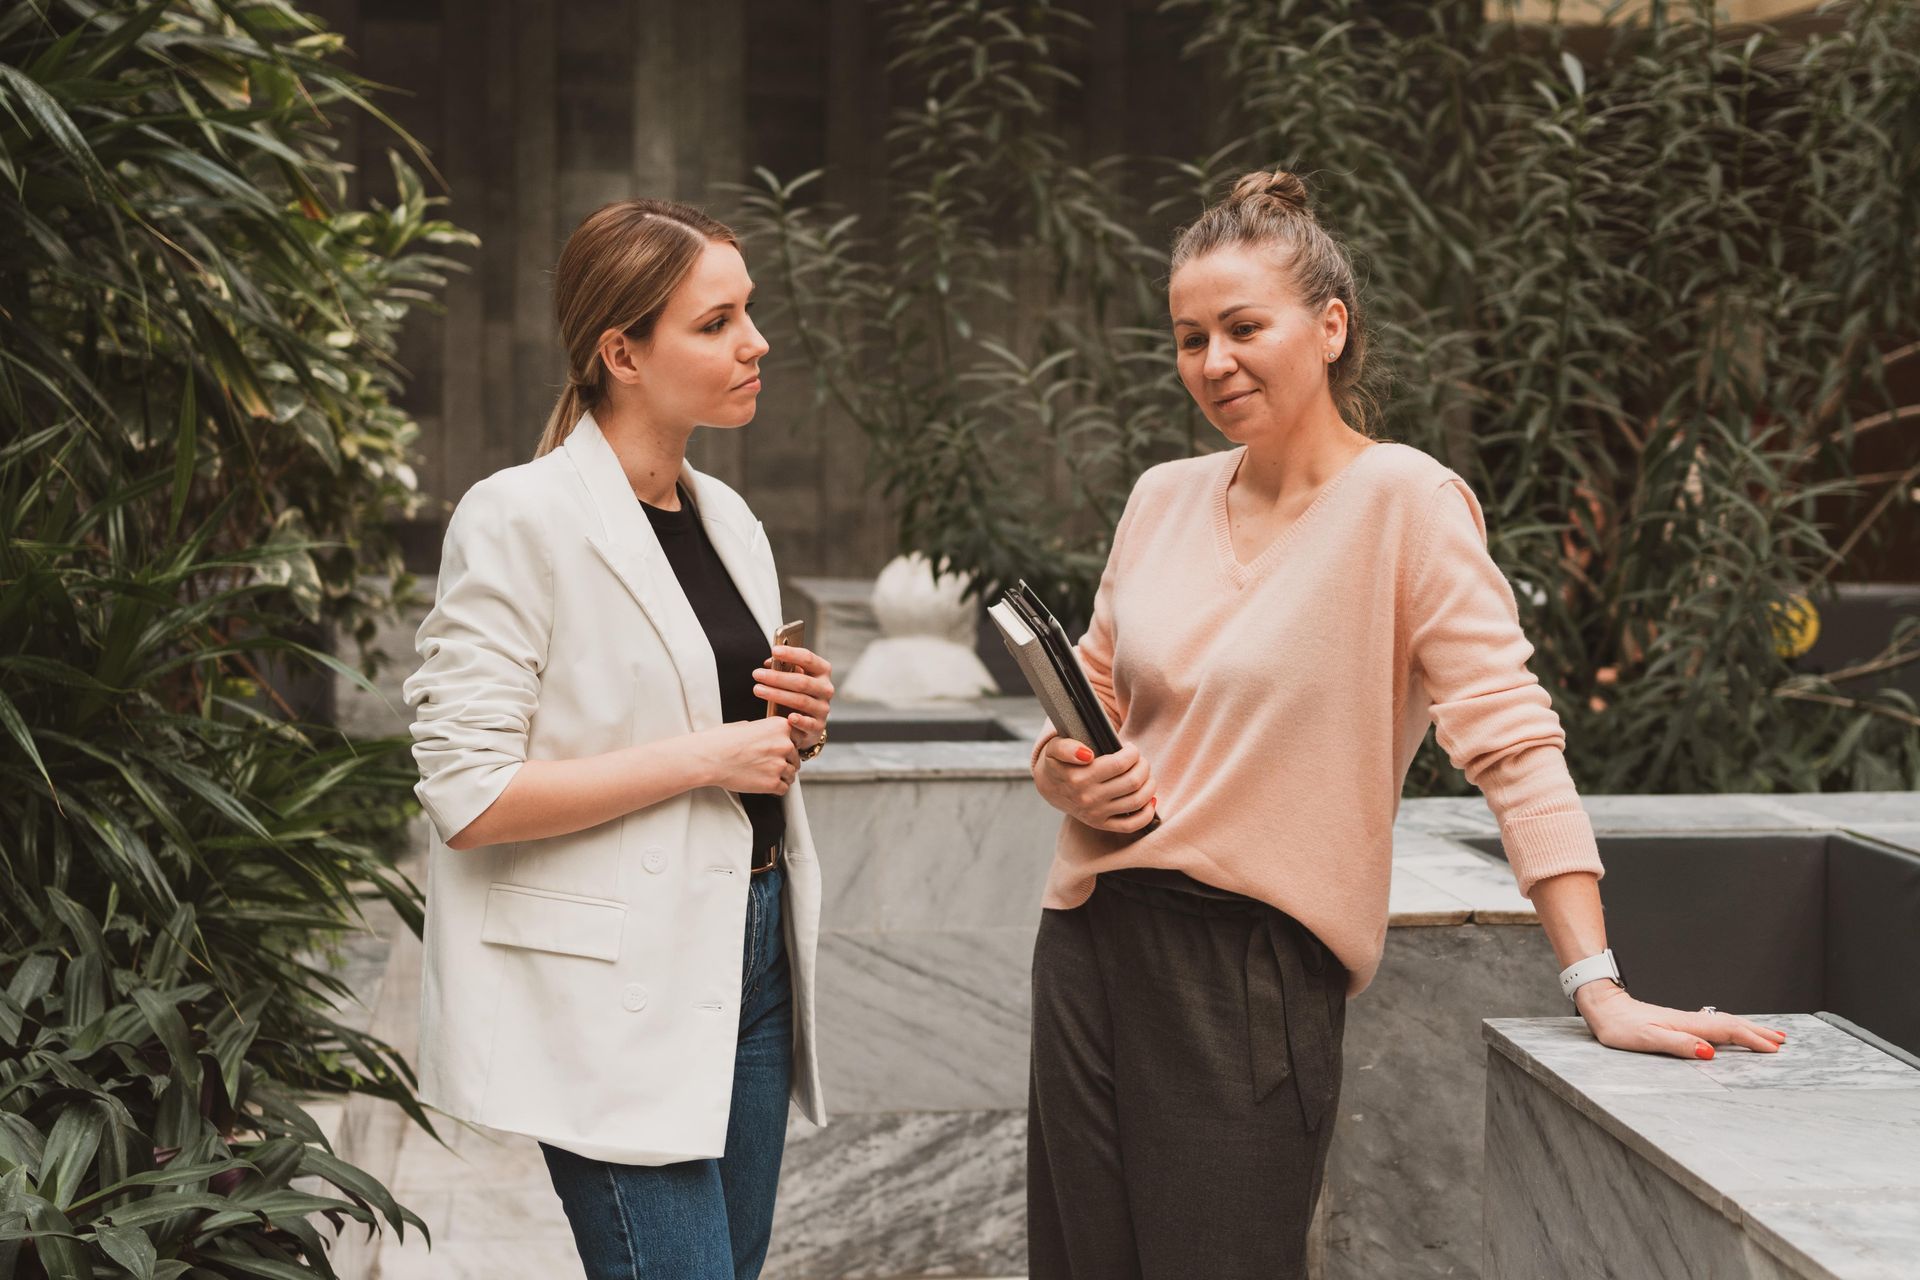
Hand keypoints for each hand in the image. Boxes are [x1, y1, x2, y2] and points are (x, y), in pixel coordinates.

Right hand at [692, 718, 800, 794]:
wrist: (709, 758)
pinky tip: (762, 783)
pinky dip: (775, 788)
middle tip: (767, 764)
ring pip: (791, 774)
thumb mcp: (747, 725)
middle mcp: (784, 744)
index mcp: (780, 726)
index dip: (788, 744)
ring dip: (781, 776)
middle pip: (795, 757)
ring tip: (764, 774)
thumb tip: (771, 736)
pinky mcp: (773, 783)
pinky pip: (784, 788)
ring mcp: (780, 765)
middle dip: (784, 761)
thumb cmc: (723, 740)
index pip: (798, 738)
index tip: (779, 749)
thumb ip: (766, 731)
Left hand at [755, 646, 833, 752]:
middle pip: (802, 682)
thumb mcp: (793, 678)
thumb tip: (769, 662)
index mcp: (821, 672)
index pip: (808, 659)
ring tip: (757, 690)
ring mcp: (823, 709)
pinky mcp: (818, 727)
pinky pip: (808, 724)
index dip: (791, 654)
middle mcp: (826, 689)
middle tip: (757, 674)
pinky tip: (788, 718)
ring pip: (801, 701)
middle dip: (777, 678)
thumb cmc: (797, 693)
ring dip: (777, 695)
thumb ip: (784, 668)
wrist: (806, 722)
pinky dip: (799, 720)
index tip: (774, 651)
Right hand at [1033, 736, 1156, 833]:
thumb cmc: (1058, 763)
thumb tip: (1087, 755)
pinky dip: (1147, 814)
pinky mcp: (1101, 824)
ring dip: (1149, 785)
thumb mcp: (1055, 748)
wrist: (1050, 787)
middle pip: (1132, 782)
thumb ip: (1067, 747)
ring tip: (1145, 775)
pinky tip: (1150, 800)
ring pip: (1136, 802)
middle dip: (1143, 766)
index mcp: (1079, 777)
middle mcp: (1088, 798)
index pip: (1119, 764)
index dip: (1132, 753)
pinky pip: (1131, 825)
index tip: (1129, 748)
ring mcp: (1096, 814)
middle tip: (1139, 760)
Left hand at [1574, 983, 1788, 1059]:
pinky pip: (1712, 1025)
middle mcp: (1689, 1020)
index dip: (1752, 1040)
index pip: (1727, 1031)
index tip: (1774, 1049)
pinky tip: (1730, 1032)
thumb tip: (1709, 1053)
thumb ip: (1678, 1044)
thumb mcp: (1647, 1039)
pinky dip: (1730, 1028)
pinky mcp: (1676, 1022)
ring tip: (1767, 1035)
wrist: (1603, 1008)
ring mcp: (1684, 1020)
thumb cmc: (1620, 1026)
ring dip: (1747, 1029)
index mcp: (1686, 1024)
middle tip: (1782, 1041)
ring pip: (1723, 1023)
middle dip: (1758, 1033)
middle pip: (1731, 1024)